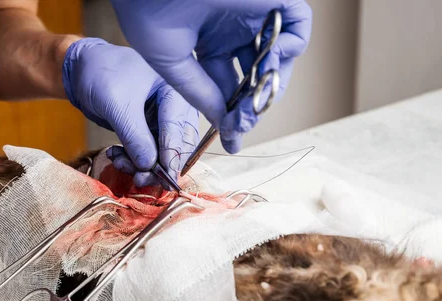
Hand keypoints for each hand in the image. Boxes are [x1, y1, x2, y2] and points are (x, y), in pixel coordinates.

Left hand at [63, 38, 198, 187]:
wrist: (82, 69)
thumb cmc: (102, 74)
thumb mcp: (117, 105)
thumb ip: (134, 136)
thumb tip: (149, 166)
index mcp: (175, 90)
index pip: (179, 128)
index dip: (172, 154)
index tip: (164, 175)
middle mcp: (176, 106)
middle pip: (179, 144)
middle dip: (159, 165)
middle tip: (140, 178)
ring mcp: (163, 120)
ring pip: (163, 153)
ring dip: (143, 165)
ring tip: (119, 162)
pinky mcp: (150, 130)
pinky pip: (148, 153)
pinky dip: (133, 160)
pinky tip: (116, 156)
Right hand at [111, 0, 311, 152]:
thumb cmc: (149, 10)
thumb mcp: (171, 63)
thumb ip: (200, 92)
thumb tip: (222, 121)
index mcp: (208, 42)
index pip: (227, 85)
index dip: (229, 114)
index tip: (231, 140)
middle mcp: (233, 31)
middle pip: (254, 77)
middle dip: (251, 105)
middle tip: (242, 122)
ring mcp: (253, 16)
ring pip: (278, 59)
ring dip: (271, 85)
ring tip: (254, 97)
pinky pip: (297, 26)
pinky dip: (292, 48)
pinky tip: (270, 60)